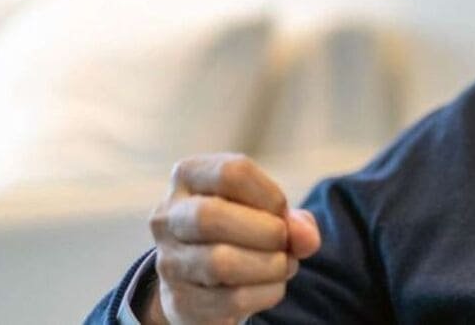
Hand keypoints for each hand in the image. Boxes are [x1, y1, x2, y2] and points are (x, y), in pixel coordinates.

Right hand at [141, 154, 321, 324]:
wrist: (204, 281)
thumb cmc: (242, 232)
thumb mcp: (269, 214)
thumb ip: (294, 220)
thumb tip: (307, 238)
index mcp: (188, 177)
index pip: (230, 173)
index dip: (270, 195)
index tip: (282, 213)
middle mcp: (168, 217)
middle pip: (210, 216)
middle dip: (265, 231)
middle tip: (283, 241)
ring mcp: (169, 262)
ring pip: (218, 262)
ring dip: (269, 265)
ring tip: (284, 265)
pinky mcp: (180, 302)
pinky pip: (230, 299)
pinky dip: (266, 293)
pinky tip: (273, 286)